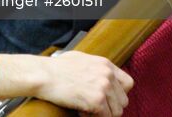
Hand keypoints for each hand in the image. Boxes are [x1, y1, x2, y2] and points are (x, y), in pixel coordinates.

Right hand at [0, 50, 131, 115]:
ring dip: (102, 114)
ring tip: (85, 108)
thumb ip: (96, 68)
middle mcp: (107, 74)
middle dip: (110, 107)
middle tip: (93, 106)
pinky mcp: (97, 100)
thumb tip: (101, 79)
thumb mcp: (81, 60)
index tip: (108, 98)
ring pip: (116, 112)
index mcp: (105, 64)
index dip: (118, 94)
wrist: (43, 74)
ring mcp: (104, 87)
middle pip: (123, 101)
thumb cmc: (55, 68)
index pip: (128, 83)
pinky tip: (80, 110)